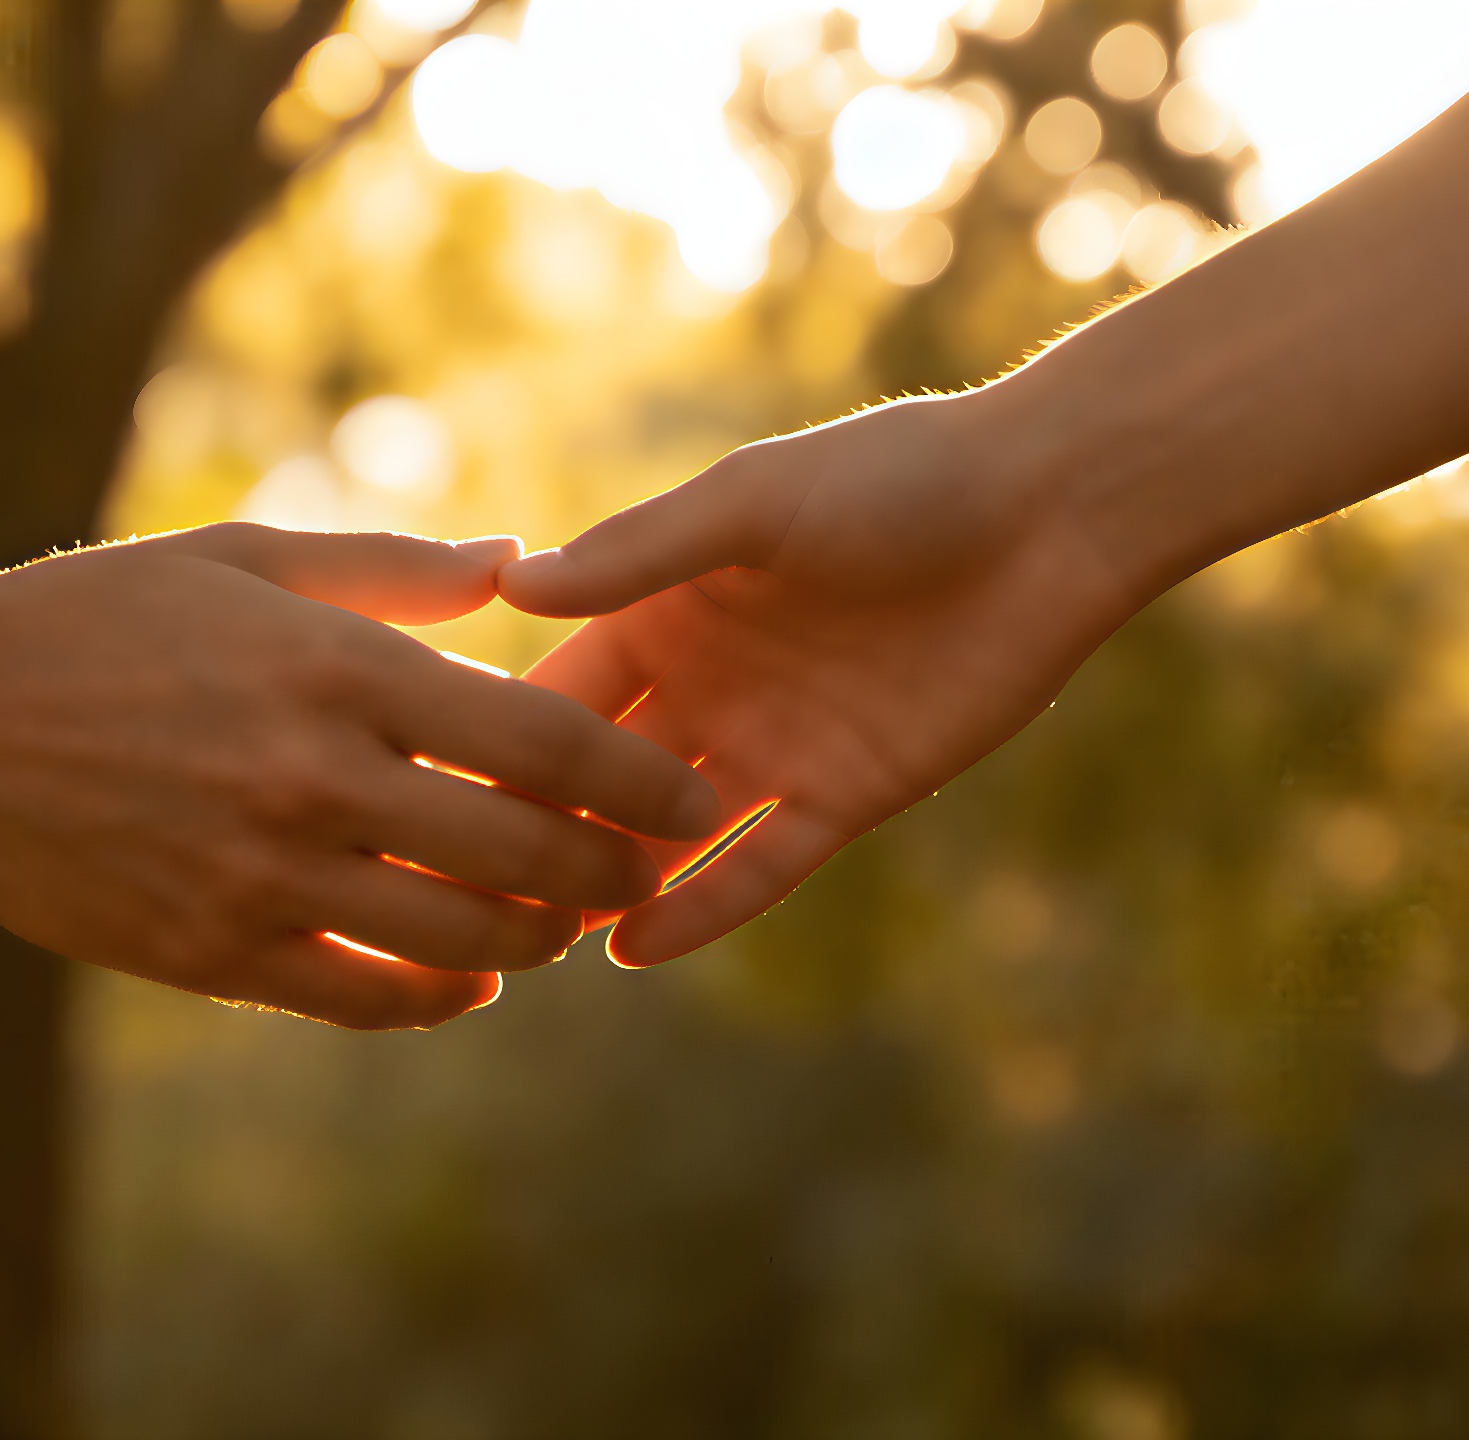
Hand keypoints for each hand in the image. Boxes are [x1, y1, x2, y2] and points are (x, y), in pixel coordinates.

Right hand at [0, 523, 721, 1028]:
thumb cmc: (99, 619)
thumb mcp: (243, 558)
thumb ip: (392, 572)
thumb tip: (524, 566)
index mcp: (333, 668)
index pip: (540, 738)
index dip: (639, 778)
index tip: (694, 795)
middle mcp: (311, 778)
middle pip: (521, 851)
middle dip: (609, 869)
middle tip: (647, 868)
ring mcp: (260, 876)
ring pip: (459, 938)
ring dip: (537, 938)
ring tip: (562, 921)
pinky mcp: (210, 954)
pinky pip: (366, 1000)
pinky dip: (441, 998)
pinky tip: (471, 981)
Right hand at [497, 393, 1140, 966]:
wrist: (1046, 511)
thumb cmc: (896, 477)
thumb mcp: (752, 504)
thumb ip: (639, 555)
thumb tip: (513, 590)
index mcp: (668, 606)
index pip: (559, 690)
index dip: (498, 743)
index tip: (421, 798)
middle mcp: (708, 684)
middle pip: (602, 774)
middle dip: (544, 832)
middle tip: (467, 897)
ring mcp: (775, 745)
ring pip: (672, 833)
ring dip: (610, 881)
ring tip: (537, 939)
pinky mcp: (849, 793)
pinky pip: (762, 864)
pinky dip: (704, 907)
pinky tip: (634, 950)